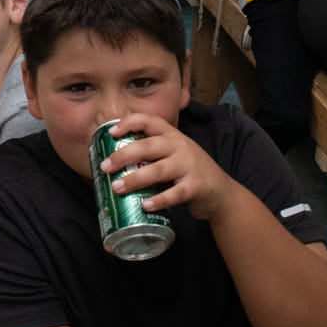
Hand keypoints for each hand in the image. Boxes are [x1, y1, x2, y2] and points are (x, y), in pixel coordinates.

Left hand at [98, 114, 239, 220]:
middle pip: (148, 146)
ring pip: (158, 170)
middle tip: (105, 167)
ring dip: (135, 179)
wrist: (221, 192)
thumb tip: (114, 162)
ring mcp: (189, 166)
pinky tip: (145, 206)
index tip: (111, 132)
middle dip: (123, 156)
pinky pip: (174, 193)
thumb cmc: (188, 171)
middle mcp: (180, 147)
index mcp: (171, 136)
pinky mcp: (195, 187)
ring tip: (117, 188)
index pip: (149, 120)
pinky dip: (159, 200)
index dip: (129, 123)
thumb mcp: (173, 154)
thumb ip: (151, 154)